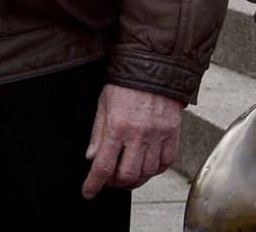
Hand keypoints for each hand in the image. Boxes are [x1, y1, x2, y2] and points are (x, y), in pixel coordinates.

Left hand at [81, 84, 181, 198]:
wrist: (152, 69)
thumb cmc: (124, 85)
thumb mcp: (102, 105)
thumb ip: (97, 134)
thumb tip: (91, 158)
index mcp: (117, 127)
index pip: (104, 165)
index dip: (94, 183)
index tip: (88, 192)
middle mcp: (138, 135)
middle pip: (127, 175)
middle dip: (115, 184)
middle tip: (108, 182)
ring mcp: (158, 137)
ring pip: (147, 173)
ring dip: (135, 180)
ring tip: (125, 176)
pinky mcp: (172, 136)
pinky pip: (165, 163)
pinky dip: (154, 170)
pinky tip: (146, 167)